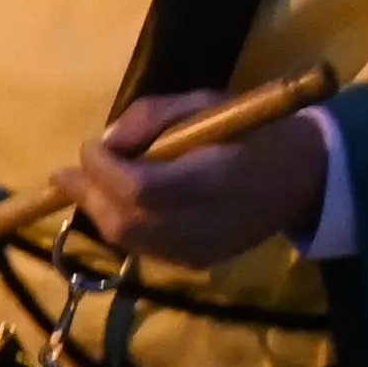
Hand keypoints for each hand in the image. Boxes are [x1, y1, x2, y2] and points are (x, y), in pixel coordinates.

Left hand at [59, 93, 326, 273]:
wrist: (301, 176)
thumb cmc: (251, 130)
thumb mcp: (206, 103)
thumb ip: (152, 116)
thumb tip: (105, 142)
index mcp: (215, 178)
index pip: (140, 188)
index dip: (103, 171)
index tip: (87, 149)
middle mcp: (206, 223)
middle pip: (126, 222)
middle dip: (89, 195)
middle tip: (66, 175)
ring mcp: (201, 250)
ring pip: (128, 241)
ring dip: (99, 212)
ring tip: (83, 187)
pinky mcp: (197, 263)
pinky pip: (143, 249)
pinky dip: (121, 226)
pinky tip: (114, 205)